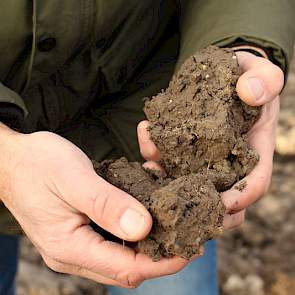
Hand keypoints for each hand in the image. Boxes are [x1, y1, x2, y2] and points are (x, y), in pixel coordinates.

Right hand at [0, 126, 191, 287]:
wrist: (12, 159)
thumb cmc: (37, 164)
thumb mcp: (73, 178)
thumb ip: (106, 204)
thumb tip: (143, 228)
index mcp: (69, 246)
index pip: (126, 267)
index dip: (163, 262)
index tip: (190, 247)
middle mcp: (74, 252)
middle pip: (127, 267)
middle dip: (163, 256)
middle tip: (190, 237)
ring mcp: (76, 244)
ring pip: (123, 255)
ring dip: (151, 244)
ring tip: (176, 227)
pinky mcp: (80, 231)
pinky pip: (114, 240)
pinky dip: (135, 230)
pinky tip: (148, 213)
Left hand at [137, 51, 283, 229]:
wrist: (223, 73)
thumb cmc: (245, 76)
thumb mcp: (261, 72)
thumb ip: (265, 79)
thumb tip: (251, 91)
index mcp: (253, 149)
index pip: (254, 182)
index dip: (242, 197)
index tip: (224, 203)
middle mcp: (228, 160)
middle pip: (220, 196)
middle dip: (200, 205)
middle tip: (177, 200)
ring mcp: (204, 157)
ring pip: (189, 183)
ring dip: (169, 181)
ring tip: (151, 166)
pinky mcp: (185, 148)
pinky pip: (170, 159)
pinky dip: (156, 154)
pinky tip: (146, 139)